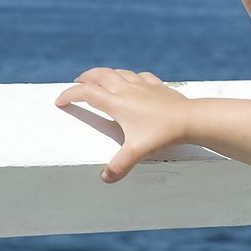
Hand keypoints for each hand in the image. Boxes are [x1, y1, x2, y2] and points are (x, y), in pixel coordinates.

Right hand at [54, 67, 189, 183]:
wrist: (190, 118)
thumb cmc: (162, 134)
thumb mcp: (138, 152)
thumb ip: (120, 165)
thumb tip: (105, 178)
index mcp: (117, 103)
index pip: (86, 93)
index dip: (70, 95)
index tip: (60, 101)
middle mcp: (127, 89)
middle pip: (99, 75)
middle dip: (85, 78)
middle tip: (77, 83)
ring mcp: (143, 85)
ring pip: (118, 72)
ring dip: (105, 74)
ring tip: (99, 80)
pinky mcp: (157, 85)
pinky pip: (139, 76)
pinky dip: (129, 76)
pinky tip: (132, 81)